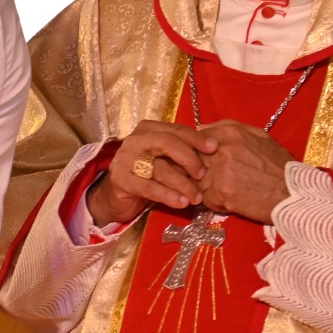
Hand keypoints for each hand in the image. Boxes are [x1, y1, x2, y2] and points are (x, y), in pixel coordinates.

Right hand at [87, 121, 217, 225]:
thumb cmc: (149, 175)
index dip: (196, 138)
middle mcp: (134, 140)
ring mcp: (125, 159)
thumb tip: (214, 150)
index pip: (175, 129)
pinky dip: (168, 195)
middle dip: (189, 158)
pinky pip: (149, 187)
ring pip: (160, 168)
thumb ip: (183, 152)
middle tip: (202, 174)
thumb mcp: (166, 159)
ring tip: (196, 197)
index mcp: (148, 130)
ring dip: (182, 184)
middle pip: (166, 142)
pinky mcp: (121, 180)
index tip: (215, 148)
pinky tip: (182, 203)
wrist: (118, 197)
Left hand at [195, 119, 293, 223]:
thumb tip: (200, 129)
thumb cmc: (279, 166)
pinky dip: (215, 202)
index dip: (197, 154)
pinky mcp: (221, 192)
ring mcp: (220, 171)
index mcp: (230, 132)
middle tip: (211, 179)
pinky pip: (205, 198)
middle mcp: (222, 148)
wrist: (295, 194)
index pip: (195, 140)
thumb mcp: (260, 136)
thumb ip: (228, 128)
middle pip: (192, 160)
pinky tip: (231, 201)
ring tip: (225, 191)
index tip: (205, 162)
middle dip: (198, 171)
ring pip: (196, 181)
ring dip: (206, 188)